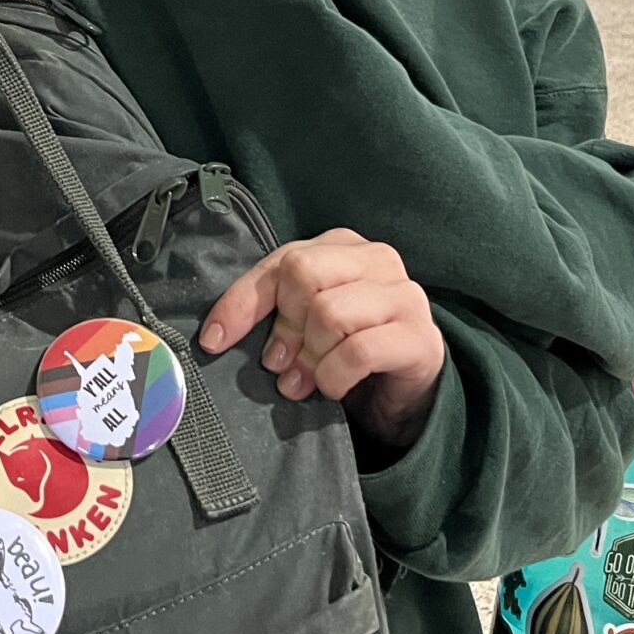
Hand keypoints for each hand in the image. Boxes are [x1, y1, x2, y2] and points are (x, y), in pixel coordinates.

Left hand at [199, 229, 445, 451]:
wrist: (406, 387)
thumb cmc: (347, 346)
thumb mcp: (305, 321)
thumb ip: (275, 311)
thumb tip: (218, 336)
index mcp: (342, 246)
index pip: (282, 262)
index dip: (242, 302)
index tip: (213, 340)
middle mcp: (376, 259)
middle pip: (304, 276)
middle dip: (284, 328)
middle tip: (279, 364)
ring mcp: (404, 295)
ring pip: (330, 312)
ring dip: (309, 358)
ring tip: (305, 382)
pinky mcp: (420, 336)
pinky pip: (358, 351)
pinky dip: (334, 376)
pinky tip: (334, 387)